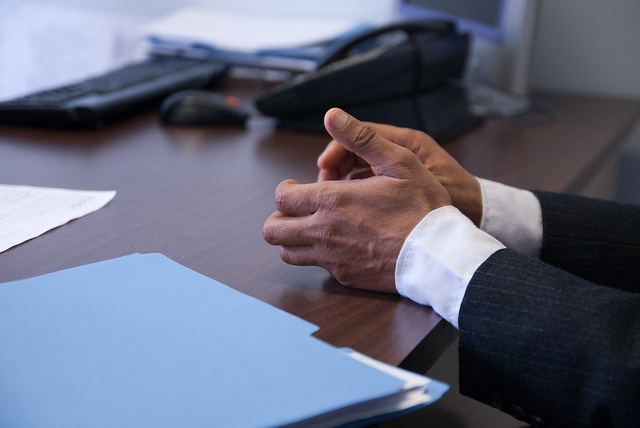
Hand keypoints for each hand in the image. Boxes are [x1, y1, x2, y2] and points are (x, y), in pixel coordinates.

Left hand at [263, 108, 450, 293]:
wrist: (439, 256)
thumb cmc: (423, 208)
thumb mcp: (399, 162)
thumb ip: (362, 138)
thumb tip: (332, 115)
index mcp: (332, 200)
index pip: (280, 198)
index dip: (283, 190)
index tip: (296, 188)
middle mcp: (324, 231)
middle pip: (272, 230)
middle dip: (279, 217)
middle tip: (296, 210)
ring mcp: (332, 257)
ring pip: (288, 253)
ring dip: (292, 239)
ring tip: (311, 228)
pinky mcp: (344, 276)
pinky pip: (316, 266)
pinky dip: (318, 255)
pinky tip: (338, 244)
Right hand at [318, 120, 481, 225]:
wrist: (480, 217)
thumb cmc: (455, 194)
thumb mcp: (415, 173)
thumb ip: (380, 152)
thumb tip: (340, 124)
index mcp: (406, 143)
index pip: (358, 135)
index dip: (336, 150)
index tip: (323, 170)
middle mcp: (400, 152)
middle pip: (353, 152)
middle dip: (335, 168)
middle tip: (325, 189)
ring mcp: (398, 171)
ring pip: (356, 170)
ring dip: (341, 183)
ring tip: (333, 200)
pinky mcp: (398, 187)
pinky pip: (366, 185)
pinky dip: (353, 194)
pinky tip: (348, 208)